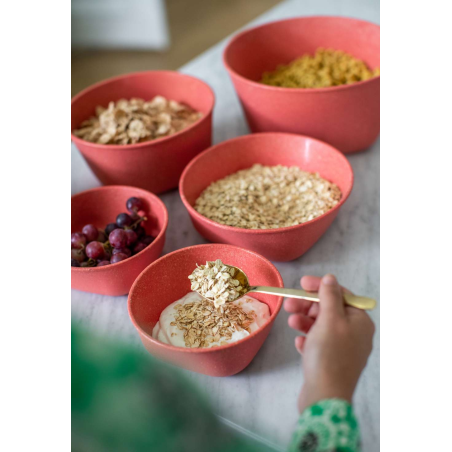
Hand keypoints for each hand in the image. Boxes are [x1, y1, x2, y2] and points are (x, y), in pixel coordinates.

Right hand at [284, 274, 374, 412]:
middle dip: (308, 306)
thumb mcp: (329, 319)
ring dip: (305, 322)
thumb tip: (330, 278)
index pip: (341, 295)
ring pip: (322, 327)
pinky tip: (300, 344)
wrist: (325, 397)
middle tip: (289, 304)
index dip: (321, 287)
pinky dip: (308, 340)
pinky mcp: (332, 362)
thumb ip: (329, 296)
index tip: (302, 283)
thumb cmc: (329, 354)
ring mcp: (344, 350)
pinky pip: (318, 344)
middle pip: (329, 310)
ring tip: (291, 323)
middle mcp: (355, 334)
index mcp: (360, 322)